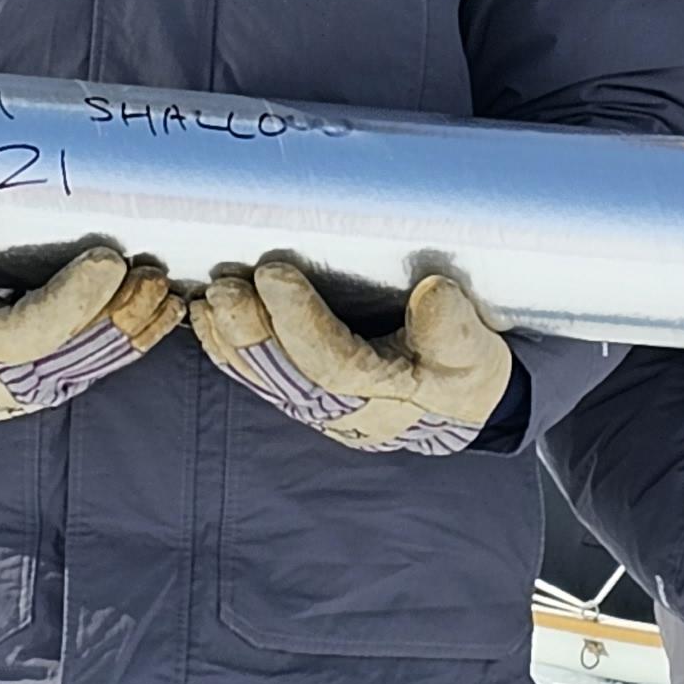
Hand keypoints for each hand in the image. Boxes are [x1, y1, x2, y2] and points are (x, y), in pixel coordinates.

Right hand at [0, 231, 178, 418]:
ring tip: (166, 291)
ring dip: (136, 326)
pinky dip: (134, 336)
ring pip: (95, 358)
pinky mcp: (51, 372)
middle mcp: (8, 378)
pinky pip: (98, 358)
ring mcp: (34, 380)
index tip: (107, 260)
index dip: (73, 300)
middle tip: (152, 274)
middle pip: (76, 349)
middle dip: (120, 313)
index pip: (31, 331)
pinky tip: (162, 312)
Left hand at [190, 255, 510, 456]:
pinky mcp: (305, 399)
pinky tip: (205, 321)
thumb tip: (433, 294)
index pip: (336, 362)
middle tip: (225, 286)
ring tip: (208, 299)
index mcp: (394, 393)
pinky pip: (260, 381)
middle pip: (289, 375)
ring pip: (268, 381)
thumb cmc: (467, 365)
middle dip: (251, 330)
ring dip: (231, 341)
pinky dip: (228, 352)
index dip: (300, 320)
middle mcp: (350, 410)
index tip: (274, 273)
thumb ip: (455, 326)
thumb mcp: (478, 347)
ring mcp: (323, 410)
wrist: (462, 401)